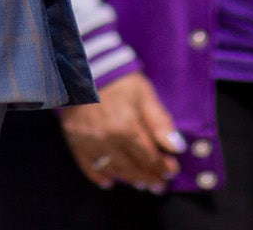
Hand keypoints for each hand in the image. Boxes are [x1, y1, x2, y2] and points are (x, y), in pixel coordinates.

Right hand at [58, 72, 182, 190]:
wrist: (81, 67)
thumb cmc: (118, 79)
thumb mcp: (144, 94)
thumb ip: (160, 122)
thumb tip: (177, 147)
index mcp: (127, 128)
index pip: (149, 157)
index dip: (163, 166)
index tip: (172, 170)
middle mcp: (108, 140)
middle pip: (132, 168)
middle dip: (149, 178)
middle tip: (159, 185)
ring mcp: (89, 142)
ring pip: (112, 169)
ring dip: (128, 179)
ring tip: (141, 184)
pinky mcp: (75, 140)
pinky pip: (88, 165)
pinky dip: (98, 176)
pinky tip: (109, 182)